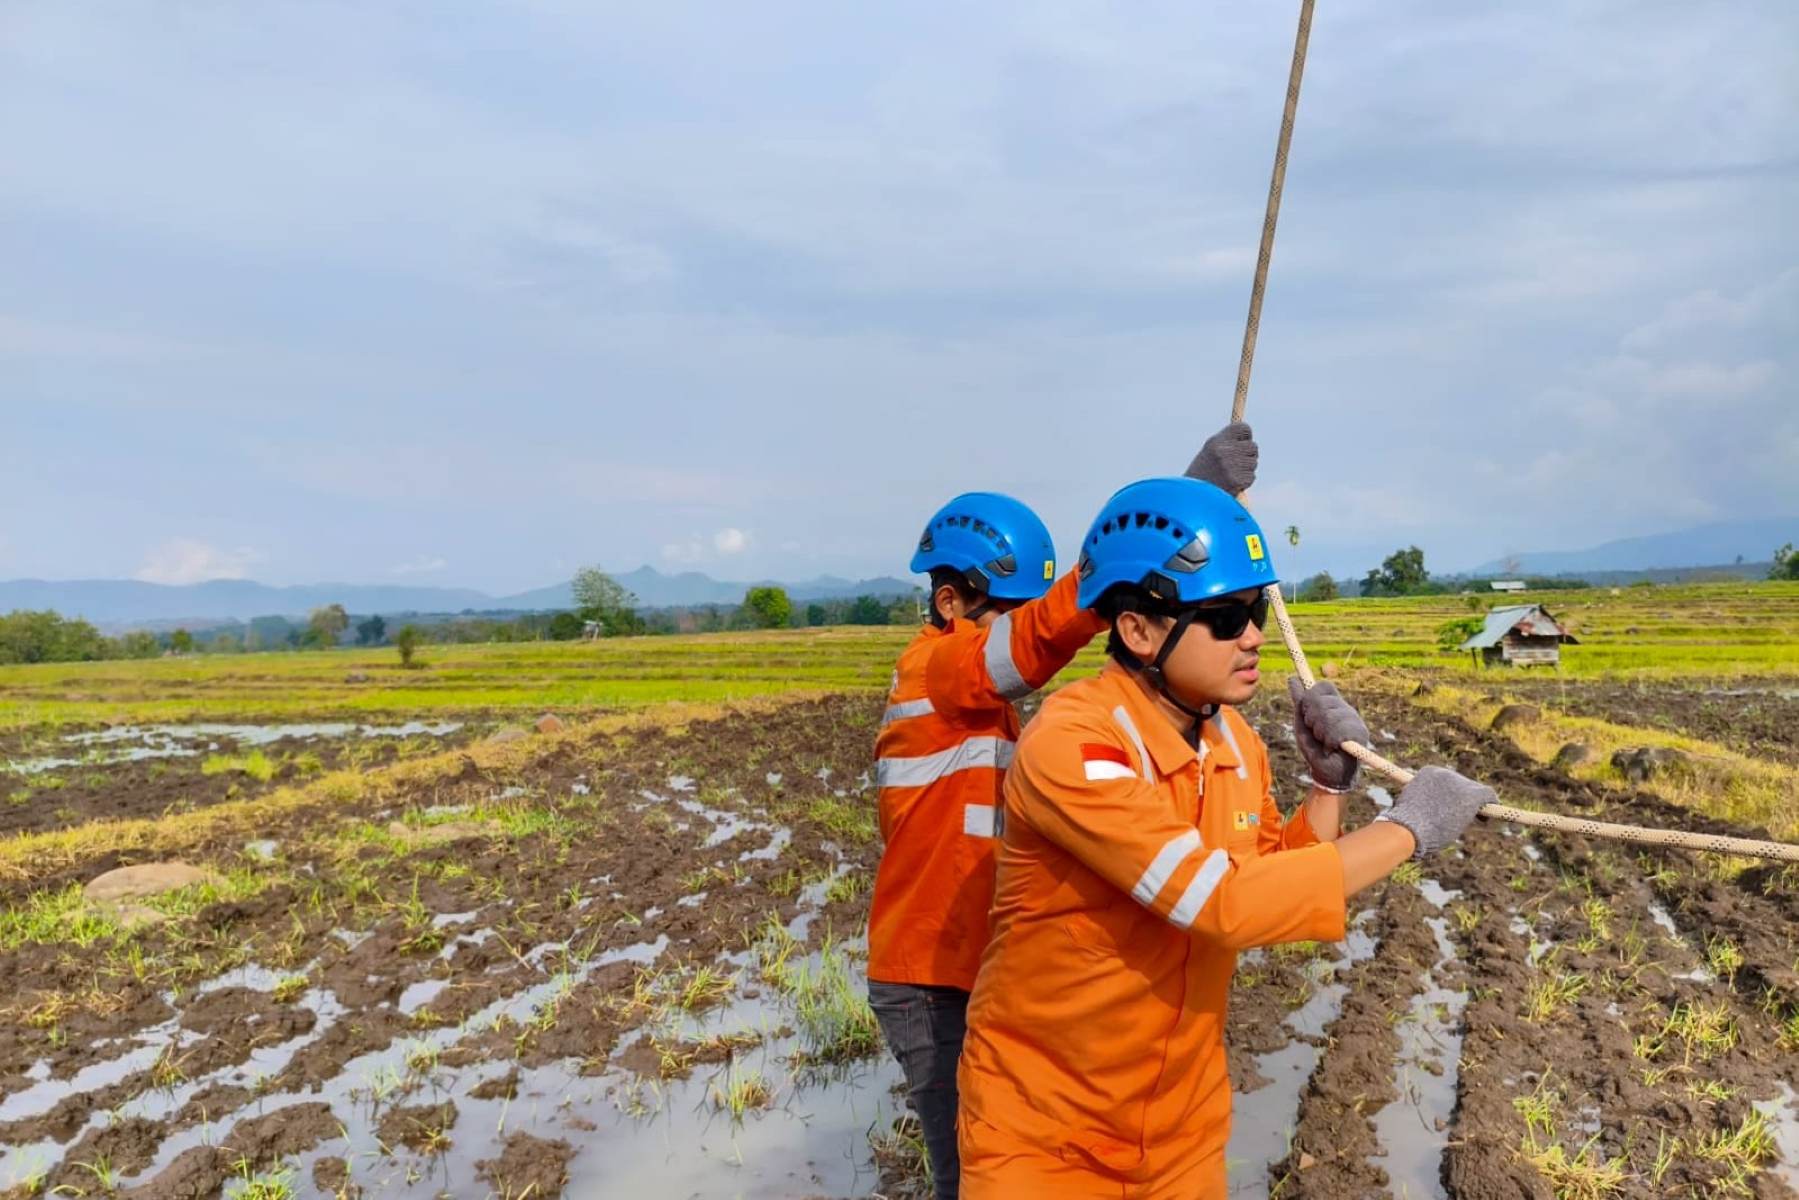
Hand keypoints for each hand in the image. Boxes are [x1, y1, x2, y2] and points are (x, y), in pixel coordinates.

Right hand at [1184, 422, 1257, 494]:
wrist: (1191, 498)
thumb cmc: (1201, 474)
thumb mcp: (1209, 452)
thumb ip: (1227, 443)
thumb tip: (1247, 438)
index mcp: (1216, 441)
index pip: (1244, 429)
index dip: (1246, 437)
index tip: (1243, 442)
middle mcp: (1224, 451)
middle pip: (1253, 447)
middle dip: (1248, 455)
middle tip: (1237, 463)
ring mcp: (1230, 466)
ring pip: (1253, 463)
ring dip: (1246, 470)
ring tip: (1229, 475)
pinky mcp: (1237, 481)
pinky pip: (1251, 477)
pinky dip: (1244, 482)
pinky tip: (1231, 484)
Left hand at [1288, 678, 1369, 792]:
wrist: (1328, 773)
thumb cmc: (1315, 747)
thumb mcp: (1303, 723)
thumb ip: (1300, 701)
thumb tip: (1292, 678)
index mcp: (1333, 704)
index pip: (1324, 686)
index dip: (1311, 697)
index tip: (1306, 713)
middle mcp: (1345, 709)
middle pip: (1322, 700)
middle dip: (1311, 718)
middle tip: (1316, 733)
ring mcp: (1354, 719)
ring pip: (1329, 715)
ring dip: (1320, 732)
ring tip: (1325, 742)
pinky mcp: (1361, 732)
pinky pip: (1339, 729)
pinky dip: (1330, 740)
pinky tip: (1332, 747)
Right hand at [1376, 766, 1494, 857]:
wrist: (1410, 828)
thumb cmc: (1406, 825)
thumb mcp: (1410, 809)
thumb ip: (1422, 805)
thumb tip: (1426, 814)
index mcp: (1428, 772)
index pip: (1446, 781)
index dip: (1450, 794)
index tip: (1449, 808)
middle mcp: (1445, 773)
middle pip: (1461, 784)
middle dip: (1462, 799)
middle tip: (1462, 817)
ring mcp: (1459, 783)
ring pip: (1474, 791)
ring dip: (1474, 804)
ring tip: (1477, 819)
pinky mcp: (1471, 796)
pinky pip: (1488, 795)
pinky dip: (1492, 802)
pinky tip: (1489, 817)